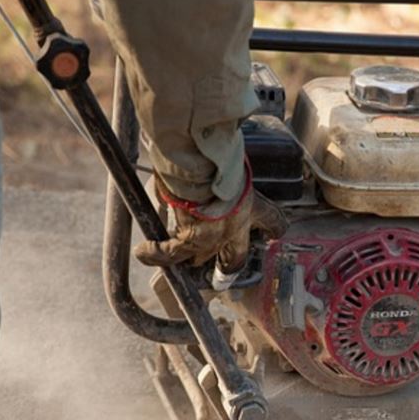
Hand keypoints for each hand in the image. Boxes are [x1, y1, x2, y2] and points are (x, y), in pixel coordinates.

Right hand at [134, 166, 286, 272]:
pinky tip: (144, 251)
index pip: (273, 221)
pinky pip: (170, 254)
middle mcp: (236, 227)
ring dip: (192, 259)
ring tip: (184, 260)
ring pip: (202, 258)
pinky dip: (155, 253)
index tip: (274, 232)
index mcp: (252, 205)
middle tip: (225, 265)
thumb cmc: (215, 156)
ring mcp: (213, 238)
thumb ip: (225, 168)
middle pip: (237, 256)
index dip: (274, 228)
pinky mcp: (189, 242)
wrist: (200, 166)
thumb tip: (217, 154)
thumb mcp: (231, 163)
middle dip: (230, 262)